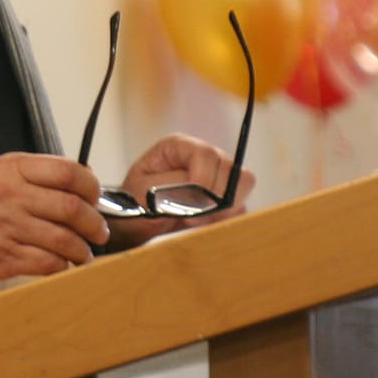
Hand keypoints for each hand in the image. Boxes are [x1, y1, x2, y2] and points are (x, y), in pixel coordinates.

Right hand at [0, 153, 107, 284]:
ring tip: (84, 253)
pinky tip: (63, 265)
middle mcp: (9, 195)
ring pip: (64, 240)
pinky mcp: (3, 257)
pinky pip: (48, 263)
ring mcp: (5, 227)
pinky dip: (63, 266)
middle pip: (71, 208)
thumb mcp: (3, 176)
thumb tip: (87, 185)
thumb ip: (41, 176)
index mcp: (13, 168)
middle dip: (94, 224)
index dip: (91, 187)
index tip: (96, 199)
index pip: (68, 172)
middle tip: (99, 232)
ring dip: (82, 250)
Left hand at [102, 132, 256, 251]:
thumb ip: (171, 191)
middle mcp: (205, 158)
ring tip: (198, 225)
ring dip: (224, 211)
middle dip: (218, 198)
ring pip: (243, 188)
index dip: (203, 180)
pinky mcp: (228, 200)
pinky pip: (241, 209)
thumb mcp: (143, 193)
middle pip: (233, 169)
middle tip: (195, 219)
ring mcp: (220, 177)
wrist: (134, 223)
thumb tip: (200, 198)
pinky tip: (205, 230)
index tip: (190, 206)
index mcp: (181, 147)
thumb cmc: (134, 203)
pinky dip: (227, 222)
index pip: (206, 155)